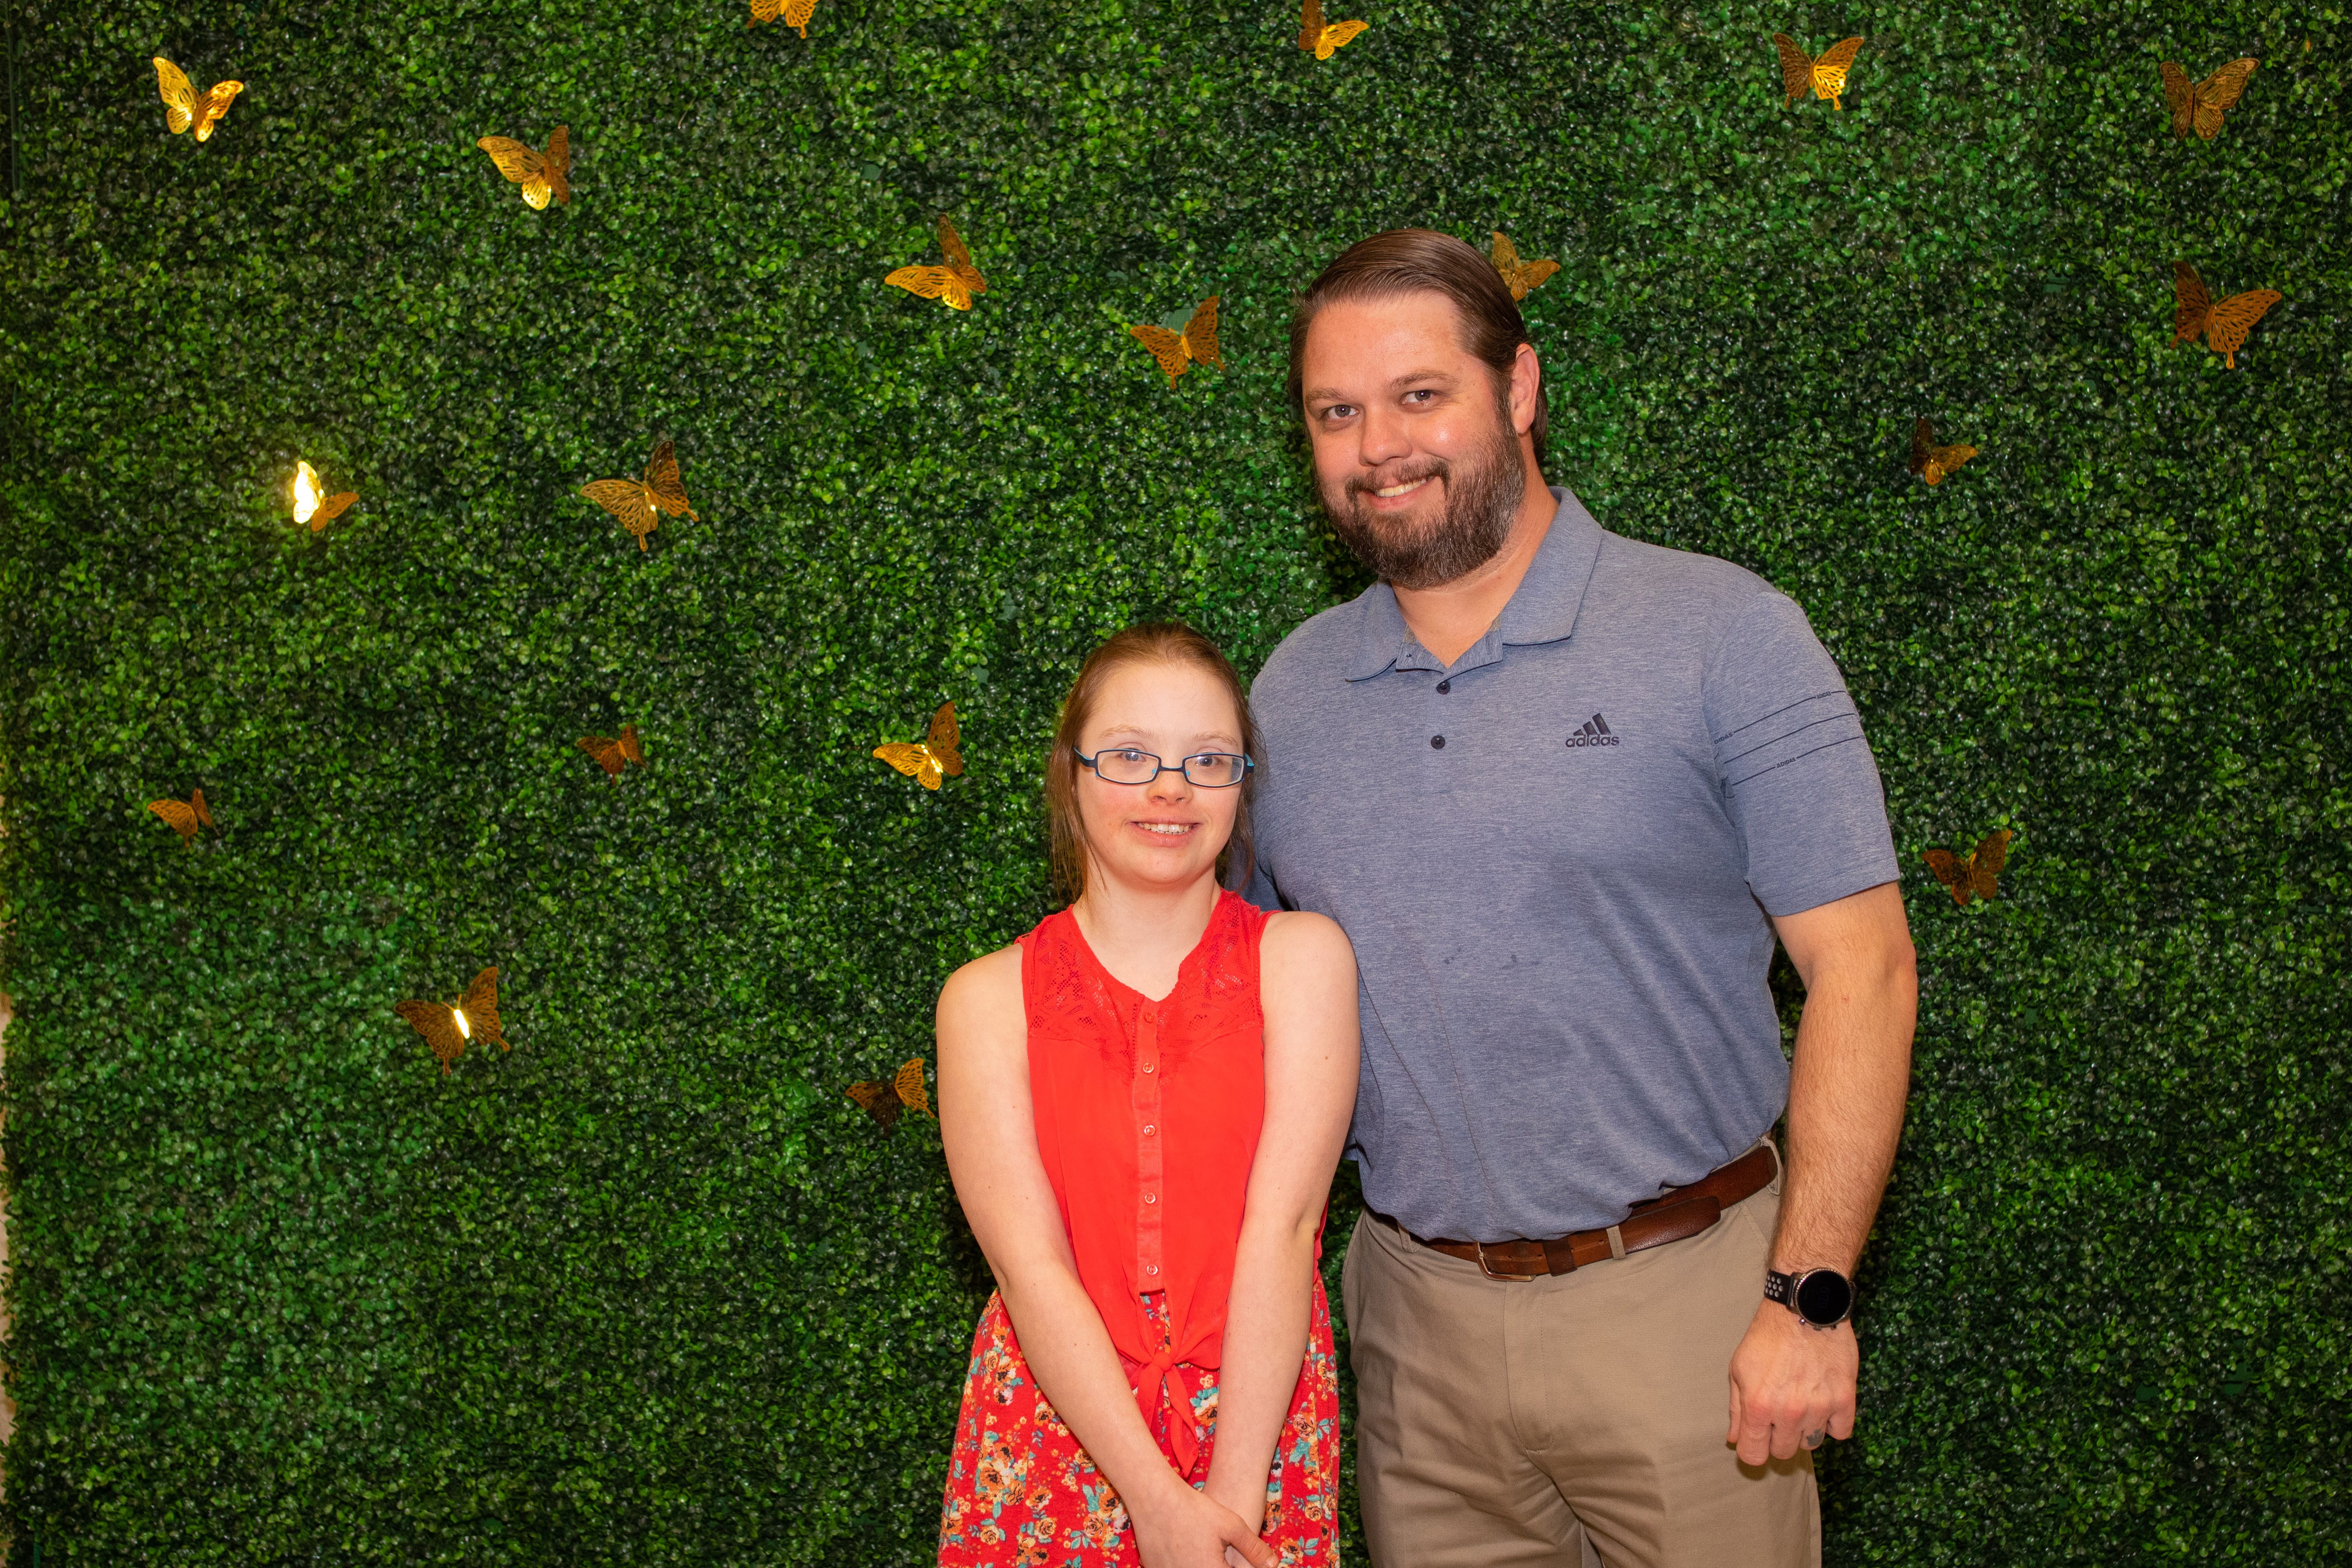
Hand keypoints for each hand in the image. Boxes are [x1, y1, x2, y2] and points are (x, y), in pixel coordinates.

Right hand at [1127, 1476, 1274, 1567]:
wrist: (1154, 1498)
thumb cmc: (1195, 1509)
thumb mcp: (1232, 1525)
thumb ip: (1254, 1548)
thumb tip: (1273, 1565)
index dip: (1241, 1565)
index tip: (1234, 1556)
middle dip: (1222, 1563)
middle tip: (1219, 1549)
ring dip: (1203, 1564)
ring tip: (1204, 1545)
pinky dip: (1185, 1562)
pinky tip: (1187, 1546)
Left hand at [1726, 1298, 1857, 1465]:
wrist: (1804, 1308)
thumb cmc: (1768, 1336)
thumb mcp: (1739, 1368)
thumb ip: (1736, 1408)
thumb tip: (1735, 1439)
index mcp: (1758, 1406)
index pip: (1754, 1456)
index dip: (1753, 1450)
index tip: (1757, 1441)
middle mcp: (1789, 1413)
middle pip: (1784, 1452)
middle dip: (1778, 1438)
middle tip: (1780, 1414)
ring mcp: (1819, 1409)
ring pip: (1811, 1444)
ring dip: (1805, 1430)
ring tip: (1802, 1403)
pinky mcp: (1844, 1400)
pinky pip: (1840, 1433)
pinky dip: (1832, 1424)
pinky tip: (1824, 1404)